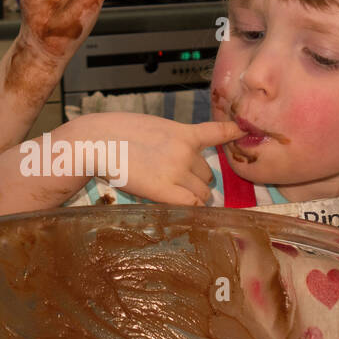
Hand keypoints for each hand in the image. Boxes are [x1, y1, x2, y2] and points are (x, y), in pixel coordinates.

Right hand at [93, 113, 243, 205]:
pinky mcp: (164, 190)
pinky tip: (184, 210)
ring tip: (170, 197)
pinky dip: (190, 209)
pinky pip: (191, 205)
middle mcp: (185, 152)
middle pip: (208, 175)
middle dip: (197, 181)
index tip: (243, 131)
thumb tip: (178, 160)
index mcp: (182, 132)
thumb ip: (170, 141)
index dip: (232, 133)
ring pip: (201, 193)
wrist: (96, 141)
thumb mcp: (150, 128)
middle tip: (178, 185)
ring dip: (191, 196)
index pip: (217, 132)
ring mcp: (177, 171)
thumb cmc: (114, 133)